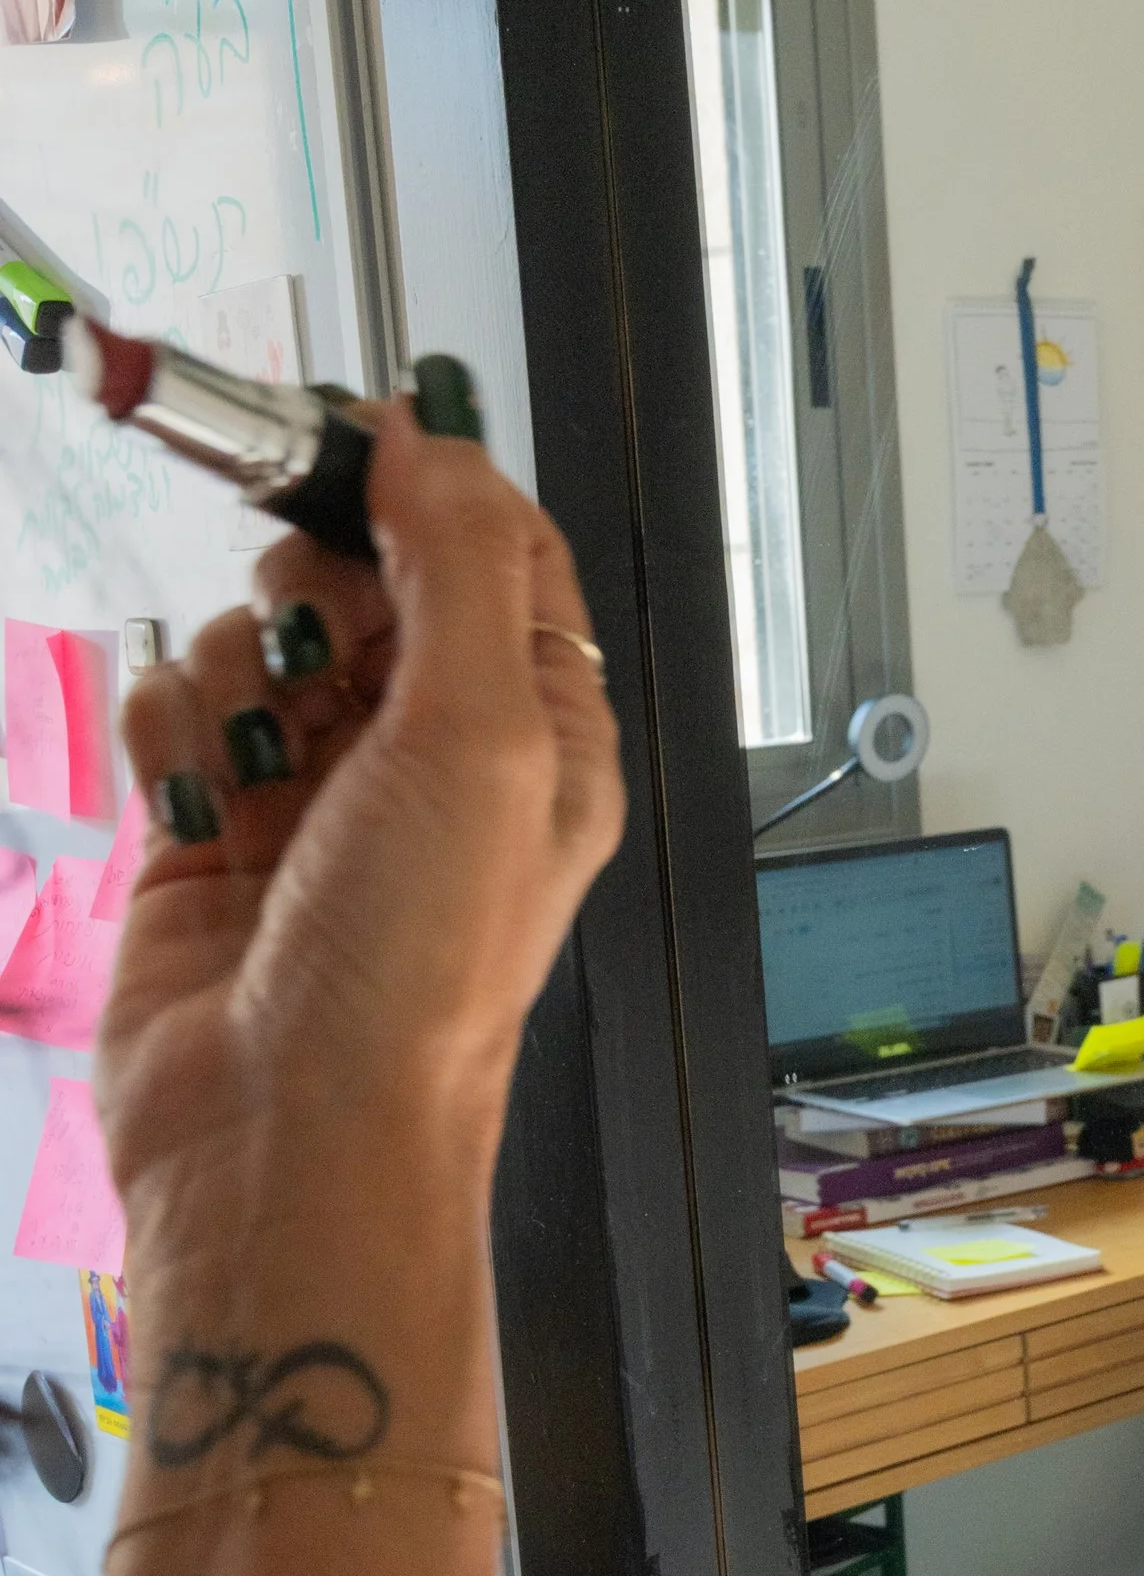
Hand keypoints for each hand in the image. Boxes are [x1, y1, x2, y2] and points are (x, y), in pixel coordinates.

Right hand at [95, 401, 624, 1259]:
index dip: (431, 486)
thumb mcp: (478, 738)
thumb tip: (433, 437)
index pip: (502, 552)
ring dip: (244, 673)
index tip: (355, 440)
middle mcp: (434, 756)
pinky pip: (177, 708)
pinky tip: (192, 792)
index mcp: (539, 732)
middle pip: (367, 577)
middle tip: (318, 649)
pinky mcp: (209, 829)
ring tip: (262, 767)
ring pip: (260, 635)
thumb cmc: (415, 972)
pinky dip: (171, 728)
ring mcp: (316, 791)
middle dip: (321, 586)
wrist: (285, 1138)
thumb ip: (458, 567)